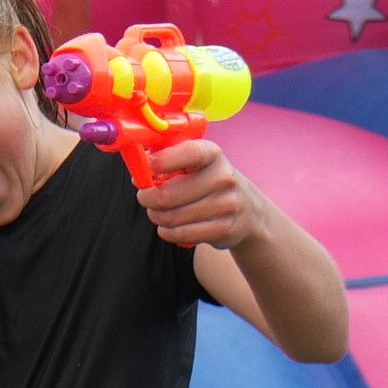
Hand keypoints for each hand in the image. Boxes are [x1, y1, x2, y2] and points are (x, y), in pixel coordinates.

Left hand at [134, 139, 266, 248]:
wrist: (249, 210)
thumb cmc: (209, 182)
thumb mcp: (195, 163)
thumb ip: (167, 157)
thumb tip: (138, 161)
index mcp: (213, 154)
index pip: (188, 152)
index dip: (162, 161)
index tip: (146, 170)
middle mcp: (224, 177)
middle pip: (168, 195)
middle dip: (148, 198)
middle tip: (146, 198)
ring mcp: (227, 205)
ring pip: (171, 217)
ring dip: (157, 217)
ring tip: (160, 213)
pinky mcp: (225, 229)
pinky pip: (181, 234)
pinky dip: (167, 232)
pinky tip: (170, 227)